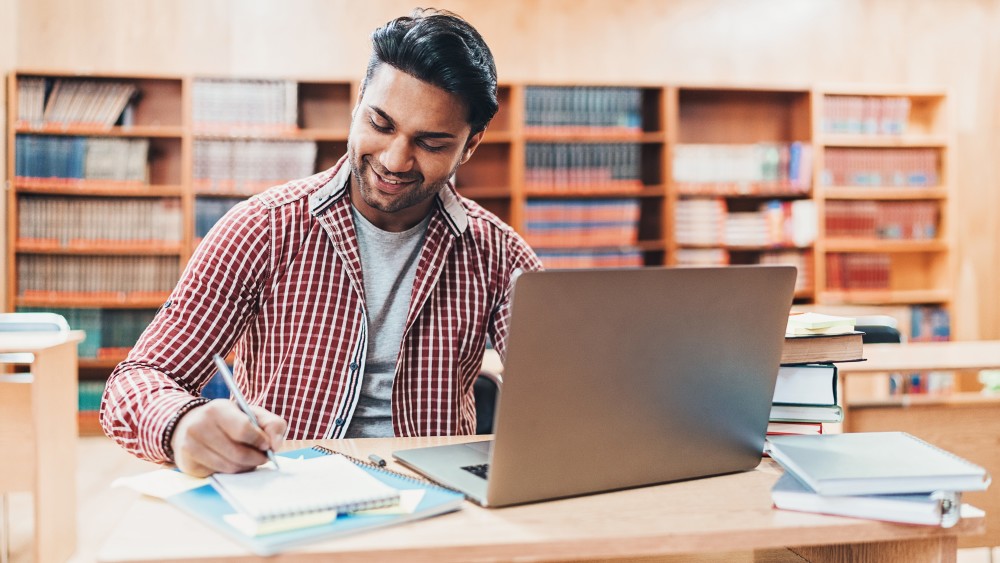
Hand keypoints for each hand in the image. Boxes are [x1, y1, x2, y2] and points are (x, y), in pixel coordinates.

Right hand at [170, 399, 286, 476]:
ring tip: (250, 460)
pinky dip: (231, 472)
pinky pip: (218, 474)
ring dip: (245, 467)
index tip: (266, 445)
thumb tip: (274, 445)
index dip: (260, 440)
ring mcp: (190, 446)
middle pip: (238, 453)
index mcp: (217, 409)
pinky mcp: (188, 463)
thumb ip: (272, 424)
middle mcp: (199, 425)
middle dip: (256, 458)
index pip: (244, 429)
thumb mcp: (252, 414)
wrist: (192, 424)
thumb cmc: (230, 420)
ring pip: (229, 467)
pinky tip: (232, 463)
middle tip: (263, 458)